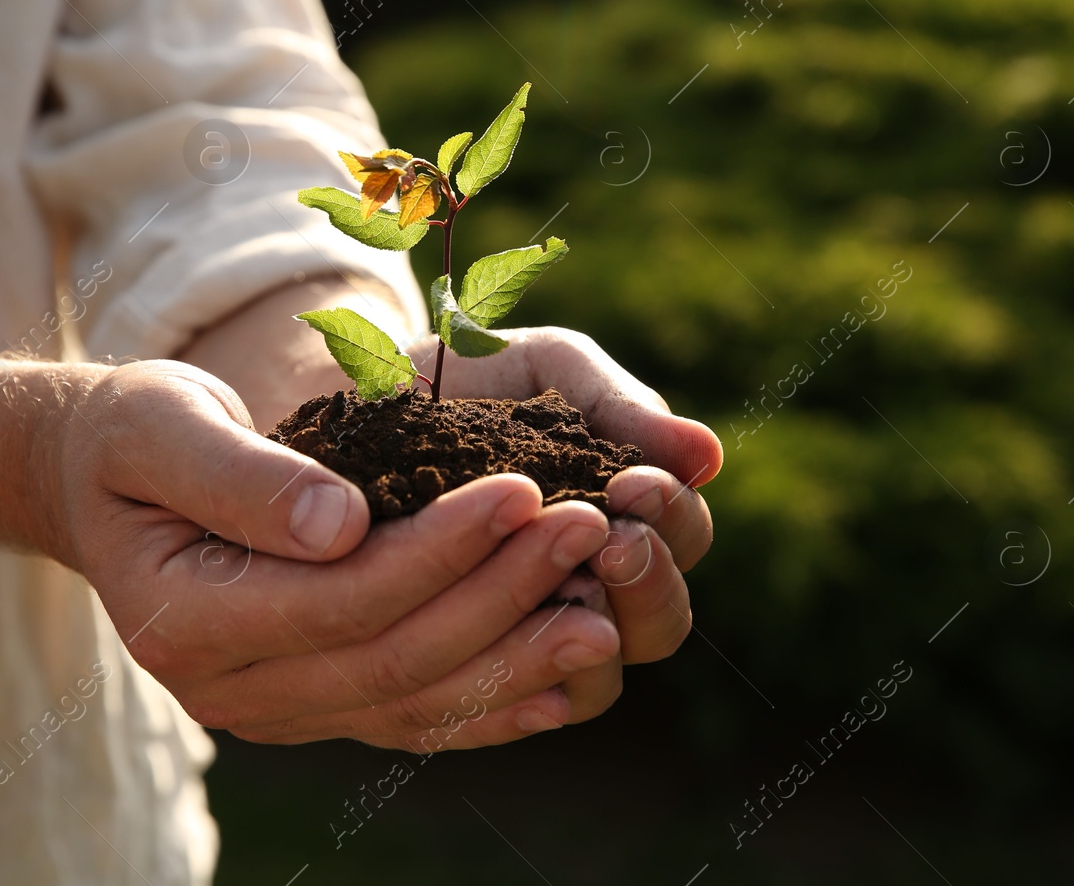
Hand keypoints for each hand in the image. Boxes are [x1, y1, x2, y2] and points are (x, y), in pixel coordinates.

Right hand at [48, 359, 628, 747]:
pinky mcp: (311, 704)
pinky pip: (410, 717)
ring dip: (515, 659)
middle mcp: (230, 687)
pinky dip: (489, 704)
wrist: (100, 485)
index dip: (440, 551)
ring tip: (604, 613)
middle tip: (590, 529)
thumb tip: (341, 523)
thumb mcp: (163, 423)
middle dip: (500, 595)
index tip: (525, 489)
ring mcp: (273, 707)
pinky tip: (562, 681)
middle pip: (390, 657)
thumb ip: (242, 475)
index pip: (341, 597)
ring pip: (412, 699)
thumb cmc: (133, 436)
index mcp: (186, 620)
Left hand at [409, 326, 722, 717]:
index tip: (632, 482)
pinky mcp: (472, 666)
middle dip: (645, 581)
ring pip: (598, 675)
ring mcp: (536, 631)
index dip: (672, 517)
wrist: (365, 397)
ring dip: (590, 634)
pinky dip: (524, 683)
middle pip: (659, 622)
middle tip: (609, 538)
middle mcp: (594, 585)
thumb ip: (624, 408)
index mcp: (628, 515)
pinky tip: (510, 647)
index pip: (685, 539)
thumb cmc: (471, 378)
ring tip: (563, 583)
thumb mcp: (550, 370)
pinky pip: (515, 704)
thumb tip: (708, 454)